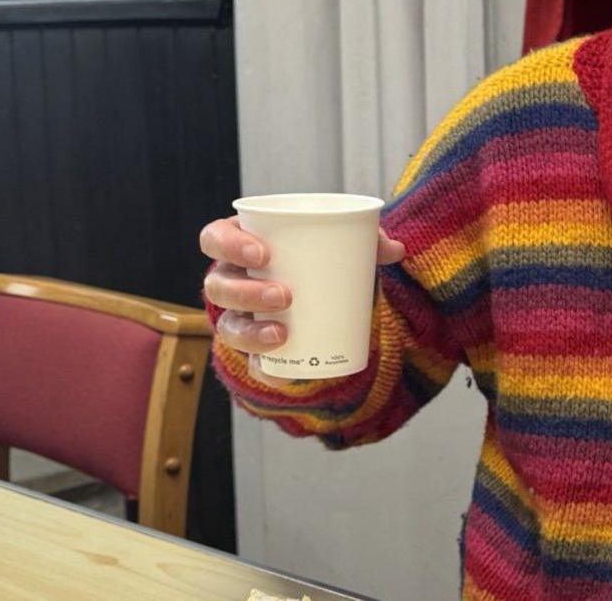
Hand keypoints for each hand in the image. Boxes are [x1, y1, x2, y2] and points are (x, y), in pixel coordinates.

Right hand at [199, 215, 405, 385]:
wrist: (322, 289)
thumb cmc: (321, 256)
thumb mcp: (339, 243)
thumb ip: (366, 241)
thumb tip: (396, 249)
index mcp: (241, 244)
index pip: (215, 239)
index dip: (229, 245)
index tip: (262, 254)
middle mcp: (230, 280)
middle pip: (217, 286)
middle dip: (245, 293)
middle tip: (284, 295)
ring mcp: (237, 315)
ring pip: (227, 327)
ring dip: (250, 333)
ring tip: (281, 333)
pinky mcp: (253, 346)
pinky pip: (250, 363)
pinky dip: (265, 369)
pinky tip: (280, 372)